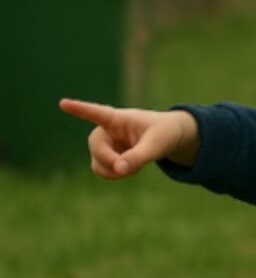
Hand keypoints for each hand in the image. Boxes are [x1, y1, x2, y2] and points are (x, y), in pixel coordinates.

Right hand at [59, 99, 198, 178]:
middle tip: (127, 168)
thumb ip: (138, 157)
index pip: (96, 113)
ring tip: (134, 166)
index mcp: (118, 119)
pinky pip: (103, 170)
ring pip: (97, 163)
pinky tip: (130, 168)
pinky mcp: (108, 156)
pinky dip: (116, 174)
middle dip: (110, 161)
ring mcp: (106, 144)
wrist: (170, 138)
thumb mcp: (156, 146)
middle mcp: (107, 130)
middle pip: (95, 147)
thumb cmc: (164, 134)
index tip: (63, 103)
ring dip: (113, 171)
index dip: (79, 109)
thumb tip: (118, 170)